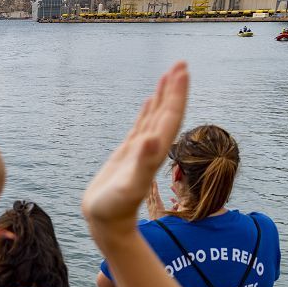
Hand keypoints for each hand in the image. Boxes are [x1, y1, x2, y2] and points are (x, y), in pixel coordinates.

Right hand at [82, 62, 188, 242]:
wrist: (106, 223)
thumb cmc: (115, 209)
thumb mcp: (129, 187)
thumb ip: (142, 164)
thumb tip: (153, 139)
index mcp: (154, 151)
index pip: (170, 117)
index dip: (176, 94)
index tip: (181, 71)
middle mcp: (151, 147)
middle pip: (167, 112)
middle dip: (174, 88)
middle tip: (180, 63)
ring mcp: (140, 149)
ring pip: (155, 116)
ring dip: (164, 96)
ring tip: (170, 74)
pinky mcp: (127, 154)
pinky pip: (140, 126)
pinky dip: (147, 111)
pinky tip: (149, 101)